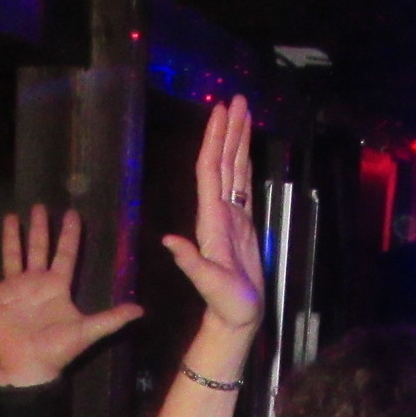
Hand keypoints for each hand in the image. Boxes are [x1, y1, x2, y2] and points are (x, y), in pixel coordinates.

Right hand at [0, 206, 143, 388]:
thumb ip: (111, 318)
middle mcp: (35, 282)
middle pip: (39, 248)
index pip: (65, 253)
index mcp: (56, 286)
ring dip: (12, 237)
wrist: (27, 367)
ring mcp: (13, 288)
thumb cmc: (56, 350)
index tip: (73, 214)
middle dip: (40, 228)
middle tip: (40, 206)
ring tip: (11, 216)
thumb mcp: (86, 331)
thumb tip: (141, 310)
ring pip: (12, 255)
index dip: (70, 234)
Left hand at [164, 96, 264, 338]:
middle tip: (235, 98)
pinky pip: (243, 185)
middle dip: (228, 130)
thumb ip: (191, 263)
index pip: (210, 171)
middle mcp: (217, 212)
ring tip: (242, 111)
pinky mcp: (243, 224)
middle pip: (221, 162)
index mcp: (210, 220)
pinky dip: (244, 162)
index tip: (220, 112)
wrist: (236, 318)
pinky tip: (246, 147)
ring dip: (236, 140)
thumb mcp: (208, 284)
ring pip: (233, 169)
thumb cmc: (225, 304)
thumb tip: (169, 242)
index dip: (214, 140)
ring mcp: (230, 216)